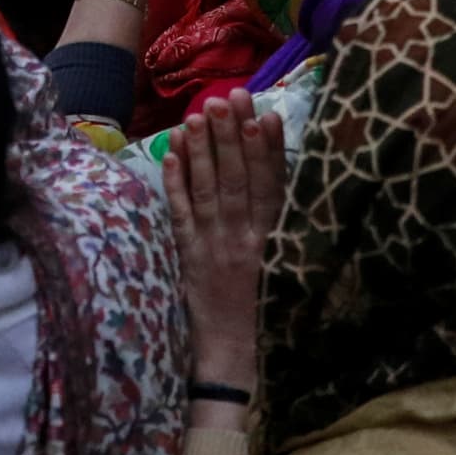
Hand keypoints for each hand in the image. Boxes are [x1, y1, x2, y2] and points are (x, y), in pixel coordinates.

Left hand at [165, 89, 284, 395]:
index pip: (273, 186)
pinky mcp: (188, 258)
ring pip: (208, 190)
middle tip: (226, 97)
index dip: (269, 149)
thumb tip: (280, 174)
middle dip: (232, 137)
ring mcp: (214, 247)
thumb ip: (281, 222)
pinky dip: (175, 183)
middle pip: (238, 179)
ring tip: (197, 113)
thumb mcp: (284, 264)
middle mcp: (245, 239)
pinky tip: (171, 154)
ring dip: (203, 151)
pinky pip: (180, 215)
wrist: (236, 357)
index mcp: (273, 241)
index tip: (266, 114)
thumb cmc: (264, 309)